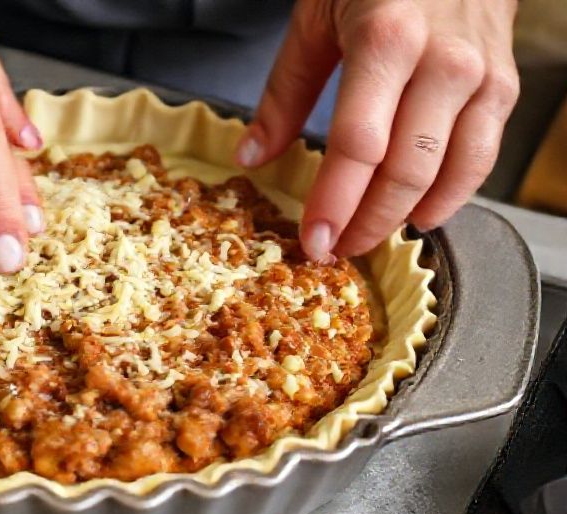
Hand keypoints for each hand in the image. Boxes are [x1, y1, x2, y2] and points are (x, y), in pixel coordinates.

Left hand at [236, 0, 519, 260]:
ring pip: (450, 172)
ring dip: (406, 217)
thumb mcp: (316, 17)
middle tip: (335, 249)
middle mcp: (441, 61)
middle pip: (406, 169)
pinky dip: (452, 195)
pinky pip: (481, 156)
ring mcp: (480, 75)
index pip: (359, 146)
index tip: (313, 239)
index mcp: (386, 39)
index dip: (335, 202)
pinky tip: (420, 213)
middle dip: (367, 222)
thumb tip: (251, 156)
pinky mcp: (503, 85)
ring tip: (368, 238)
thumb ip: (284, 92)